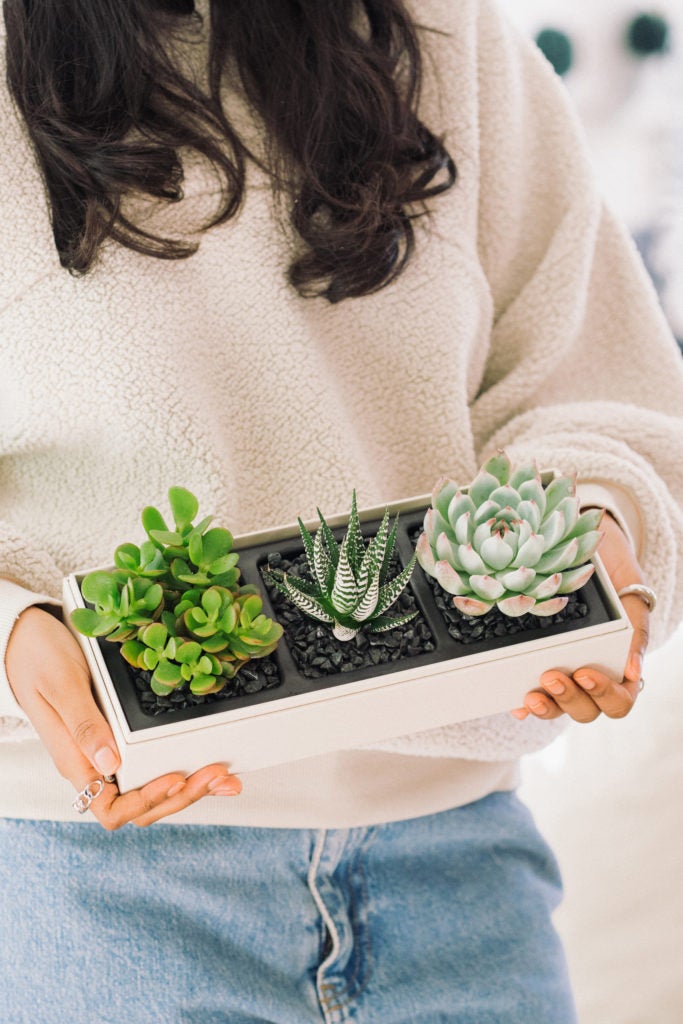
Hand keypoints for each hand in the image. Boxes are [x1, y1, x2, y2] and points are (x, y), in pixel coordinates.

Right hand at [6, 606, 241, 827]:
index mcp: (75, 761)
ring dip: (189, 787)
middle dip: (181, 795)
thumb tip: (110, 762)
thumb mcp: (61, 684)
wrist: (24, 635)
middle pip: (140, 806)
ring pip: (150, 789)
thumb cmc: (37, 657)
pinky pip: (152, 762)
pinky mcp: (119, 734)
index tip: (176, 777)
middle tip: (218, 775)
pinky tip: (208, 759)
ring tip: (224, 777)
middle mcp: (93, 763)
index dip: (147, 802)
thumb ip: (83, 724)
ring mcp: (107, 751)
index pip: (111, 809)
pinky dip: (184, 765)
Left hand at [512, 510, 649, 723]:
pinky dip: (524, 702)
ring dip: (546, 706)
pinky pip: (533, 691)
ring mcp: (566, 673)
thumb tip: (632, 671)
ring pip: (560, 707)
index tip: (584, 673)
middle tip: (550, 676)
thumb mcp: (631, 597)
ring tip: (531, 695)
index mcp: (621, 667)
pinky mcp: (540, 663)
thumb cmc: (615, 575)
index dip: (603, 695)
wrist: (586, 546)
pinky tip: (515, 703)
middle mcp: (593, 676)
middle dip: (569, 699)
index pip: (619, 700)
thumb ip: (636, 632)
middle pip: (587, 710)